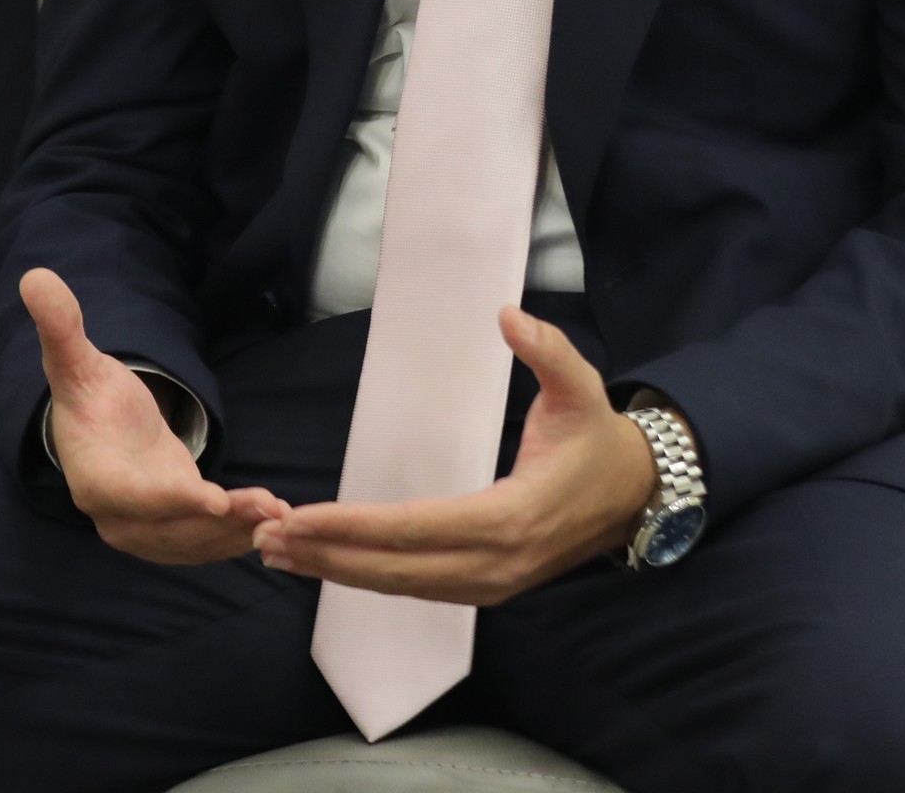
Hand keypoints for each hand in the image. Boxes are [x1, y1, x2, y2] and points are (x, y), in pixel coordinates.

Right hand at [23, 268, 287, 564]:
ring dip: (236, 534)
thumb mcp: (75, 359)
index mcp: (93, 478)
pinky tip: (270, 519)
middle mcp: (116, 516)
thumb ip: (61, 327)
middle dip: (221, 525)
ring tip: (279, 515)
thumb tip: (35, 277)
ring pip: (193, 542)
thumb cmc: (89, 393)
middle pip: (172, 529)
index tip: (216, 501)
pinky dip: (234, 537)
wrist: (98, 427)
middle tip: (271, 508)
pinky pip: (201, 542)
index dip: (174, 502)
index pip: (134, 497)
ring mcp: (144, 531)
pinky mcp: (170, 532)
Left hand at [251, 308, 656, 606]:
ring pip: (400, 586)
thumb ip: (547, 350)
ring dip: (338, 571)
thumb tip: (508, 315)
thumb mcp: (582, 386)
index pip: (415, 526)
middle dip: (327, 555)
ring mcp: (491, 585)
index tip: (302, 514)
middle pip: (395, 569)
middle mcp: (496, 564)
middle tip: (267, 538)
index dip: (354, 525)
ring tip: (281, 553)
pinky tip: (329, 564)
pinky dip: (368, 577)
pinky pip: (417, 588)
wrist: (637, 496)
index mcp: (512, 516)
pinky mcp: (486, 588)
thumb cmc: (600, 439)